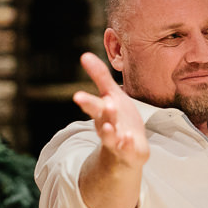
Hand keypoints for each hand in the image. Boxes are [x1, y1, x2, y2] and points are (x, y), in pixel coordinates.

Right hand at [73, 52, 149, 170]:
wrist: (127, 150)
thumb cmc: (119, 118)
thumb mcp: (111, 96)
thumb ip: (100, 78)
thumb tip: (84, 55)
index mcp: (103, 112)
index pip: (93, 106)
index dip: (86, 101)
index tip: (77, 95)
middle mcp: (108, 126)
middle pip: (100, 119)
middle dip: (93, 112)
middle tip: (85, 104)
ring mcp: (118, 141)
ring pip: (112, 137)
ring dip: (110, 132)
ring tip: (110, 126)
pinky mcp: (130, 152)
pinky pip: (128, 149)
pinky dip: (127, 144)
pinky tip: (129, 138)